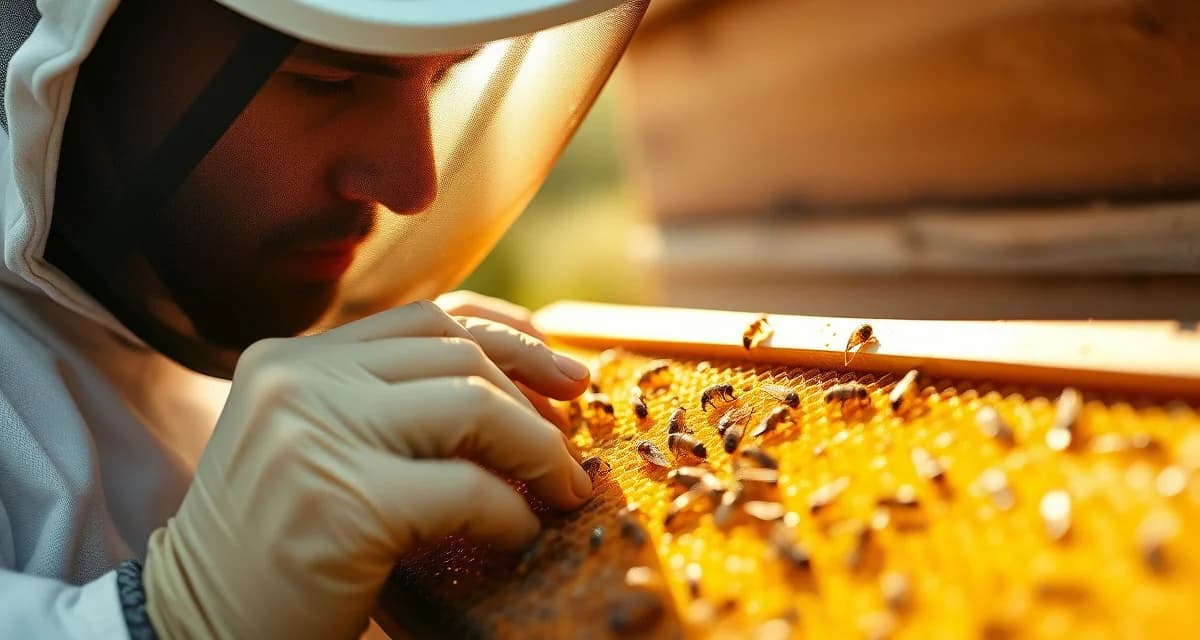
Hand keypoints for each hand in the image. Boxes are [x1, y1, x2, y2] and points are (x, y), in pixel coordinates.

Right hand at [143, 300, 593, 638]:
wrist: (196, 626)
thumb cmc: (276, 547)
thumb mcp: (318, 449)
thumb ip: (386, 403)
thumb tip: (523, 384)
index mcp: (291, 360)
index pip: (425, 319)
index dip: (506, 333)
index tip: (556, 366)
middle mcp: (298, 382)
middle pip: (457, 352)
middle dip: (534, 387)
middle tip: (571, 432)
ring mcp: (317, 435)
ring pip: (474, 406)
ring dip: (538, 448)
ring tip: (561, 486)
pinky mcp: (348, 502)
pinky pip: (470, 490)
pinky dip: (511, 515)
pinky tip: (517, 537)